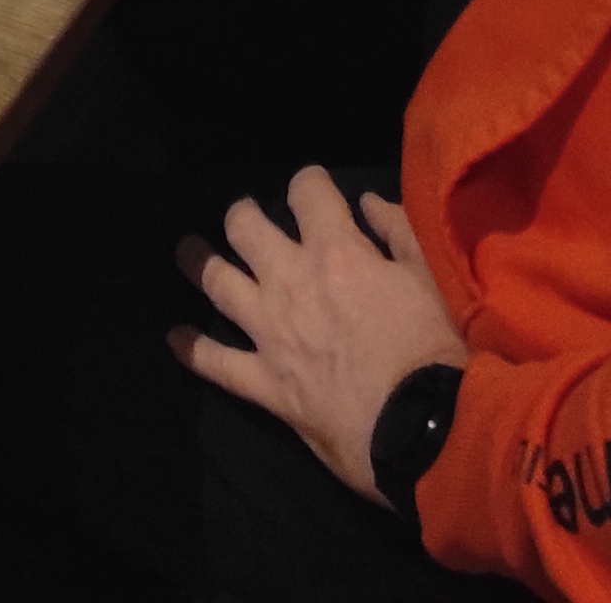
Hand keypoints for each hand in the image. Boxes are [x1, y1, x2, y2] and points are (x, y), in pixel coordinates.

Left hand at [174, 173, 469, 504]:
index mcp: (337, 251)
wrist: (420, 428)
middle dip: (241, 214)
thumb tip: (368, 203)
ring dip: (198, 262)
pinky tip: (174, 338)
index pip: (307, 192)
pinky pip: (217, 363)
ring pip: (219, 283)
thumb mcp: (432, 278)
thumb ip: (399, 233)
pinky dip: (193, 349)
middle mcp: (292, 282)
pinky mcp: (264, 383)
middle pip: (246, 228)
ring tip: (187, 251)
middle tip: (243, 215)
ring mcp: (271, 333)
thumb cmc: (435, 349)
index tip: (312, 188)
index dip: (308, 183)